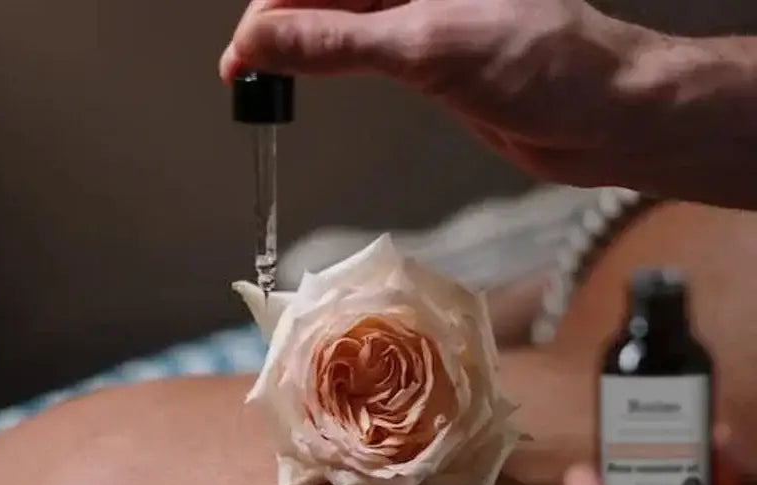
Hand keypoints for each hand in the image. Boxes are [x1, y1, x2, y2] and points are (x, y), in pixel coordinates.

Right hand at [219, 0, 650, 185]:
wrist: (600, 118)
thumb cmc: (542, 66)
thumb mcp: (426, 45)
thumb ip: (338, 38)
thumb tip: (262, 39)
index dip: (273, 6)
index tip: (240, 53)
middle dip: (277, 23)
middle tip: (241, 72)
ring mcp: (421, 10)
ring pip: (338, 16)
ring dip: (296, 44)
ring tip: (258, 76)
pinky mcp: (429, 50)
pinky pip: (362, 46)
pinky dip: (327, 61)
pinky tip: (304, 72)